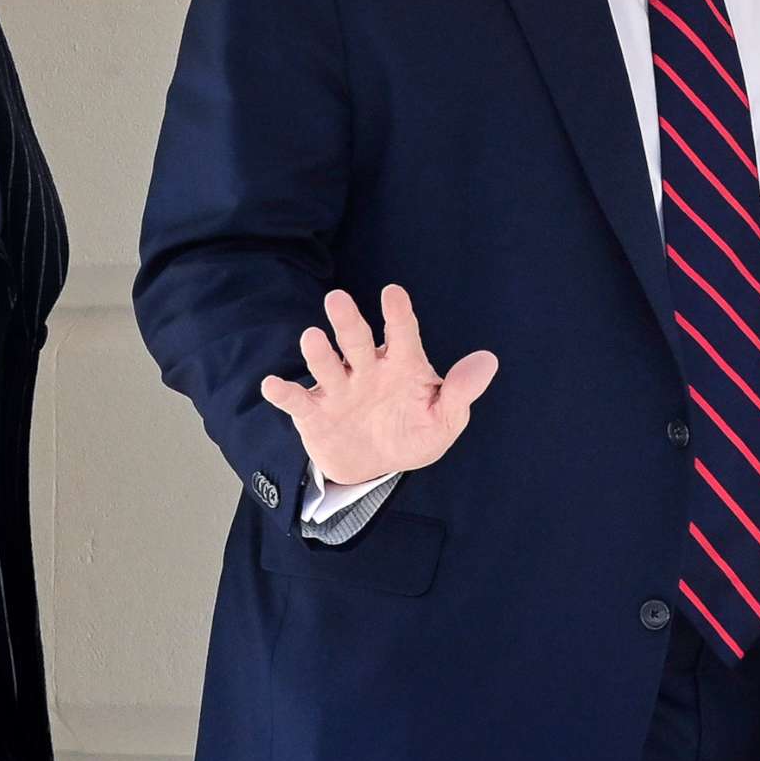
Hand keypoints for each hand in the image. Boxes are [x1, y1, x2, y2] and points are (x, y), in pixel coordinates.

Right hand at [258, 285, 499, 488]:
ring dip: (318, 353)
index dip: (398, 314)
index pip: (402, 334)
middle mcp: (367, 369)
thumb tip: (488, 361)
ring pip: (326, 366)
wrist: (375, 467)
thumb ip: (461, 391)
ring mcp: (338, 389)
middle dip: (348, 322)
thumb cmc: (412, 432)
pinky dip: (283, 393)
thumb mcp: (444, 419)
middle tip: (337, 300)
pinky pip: (297, 401)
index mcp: (401, 365)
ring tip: (312, 338)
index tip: (393, 293)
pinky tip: (271, 385)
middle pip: (357, 341)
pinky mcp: (314, 413)